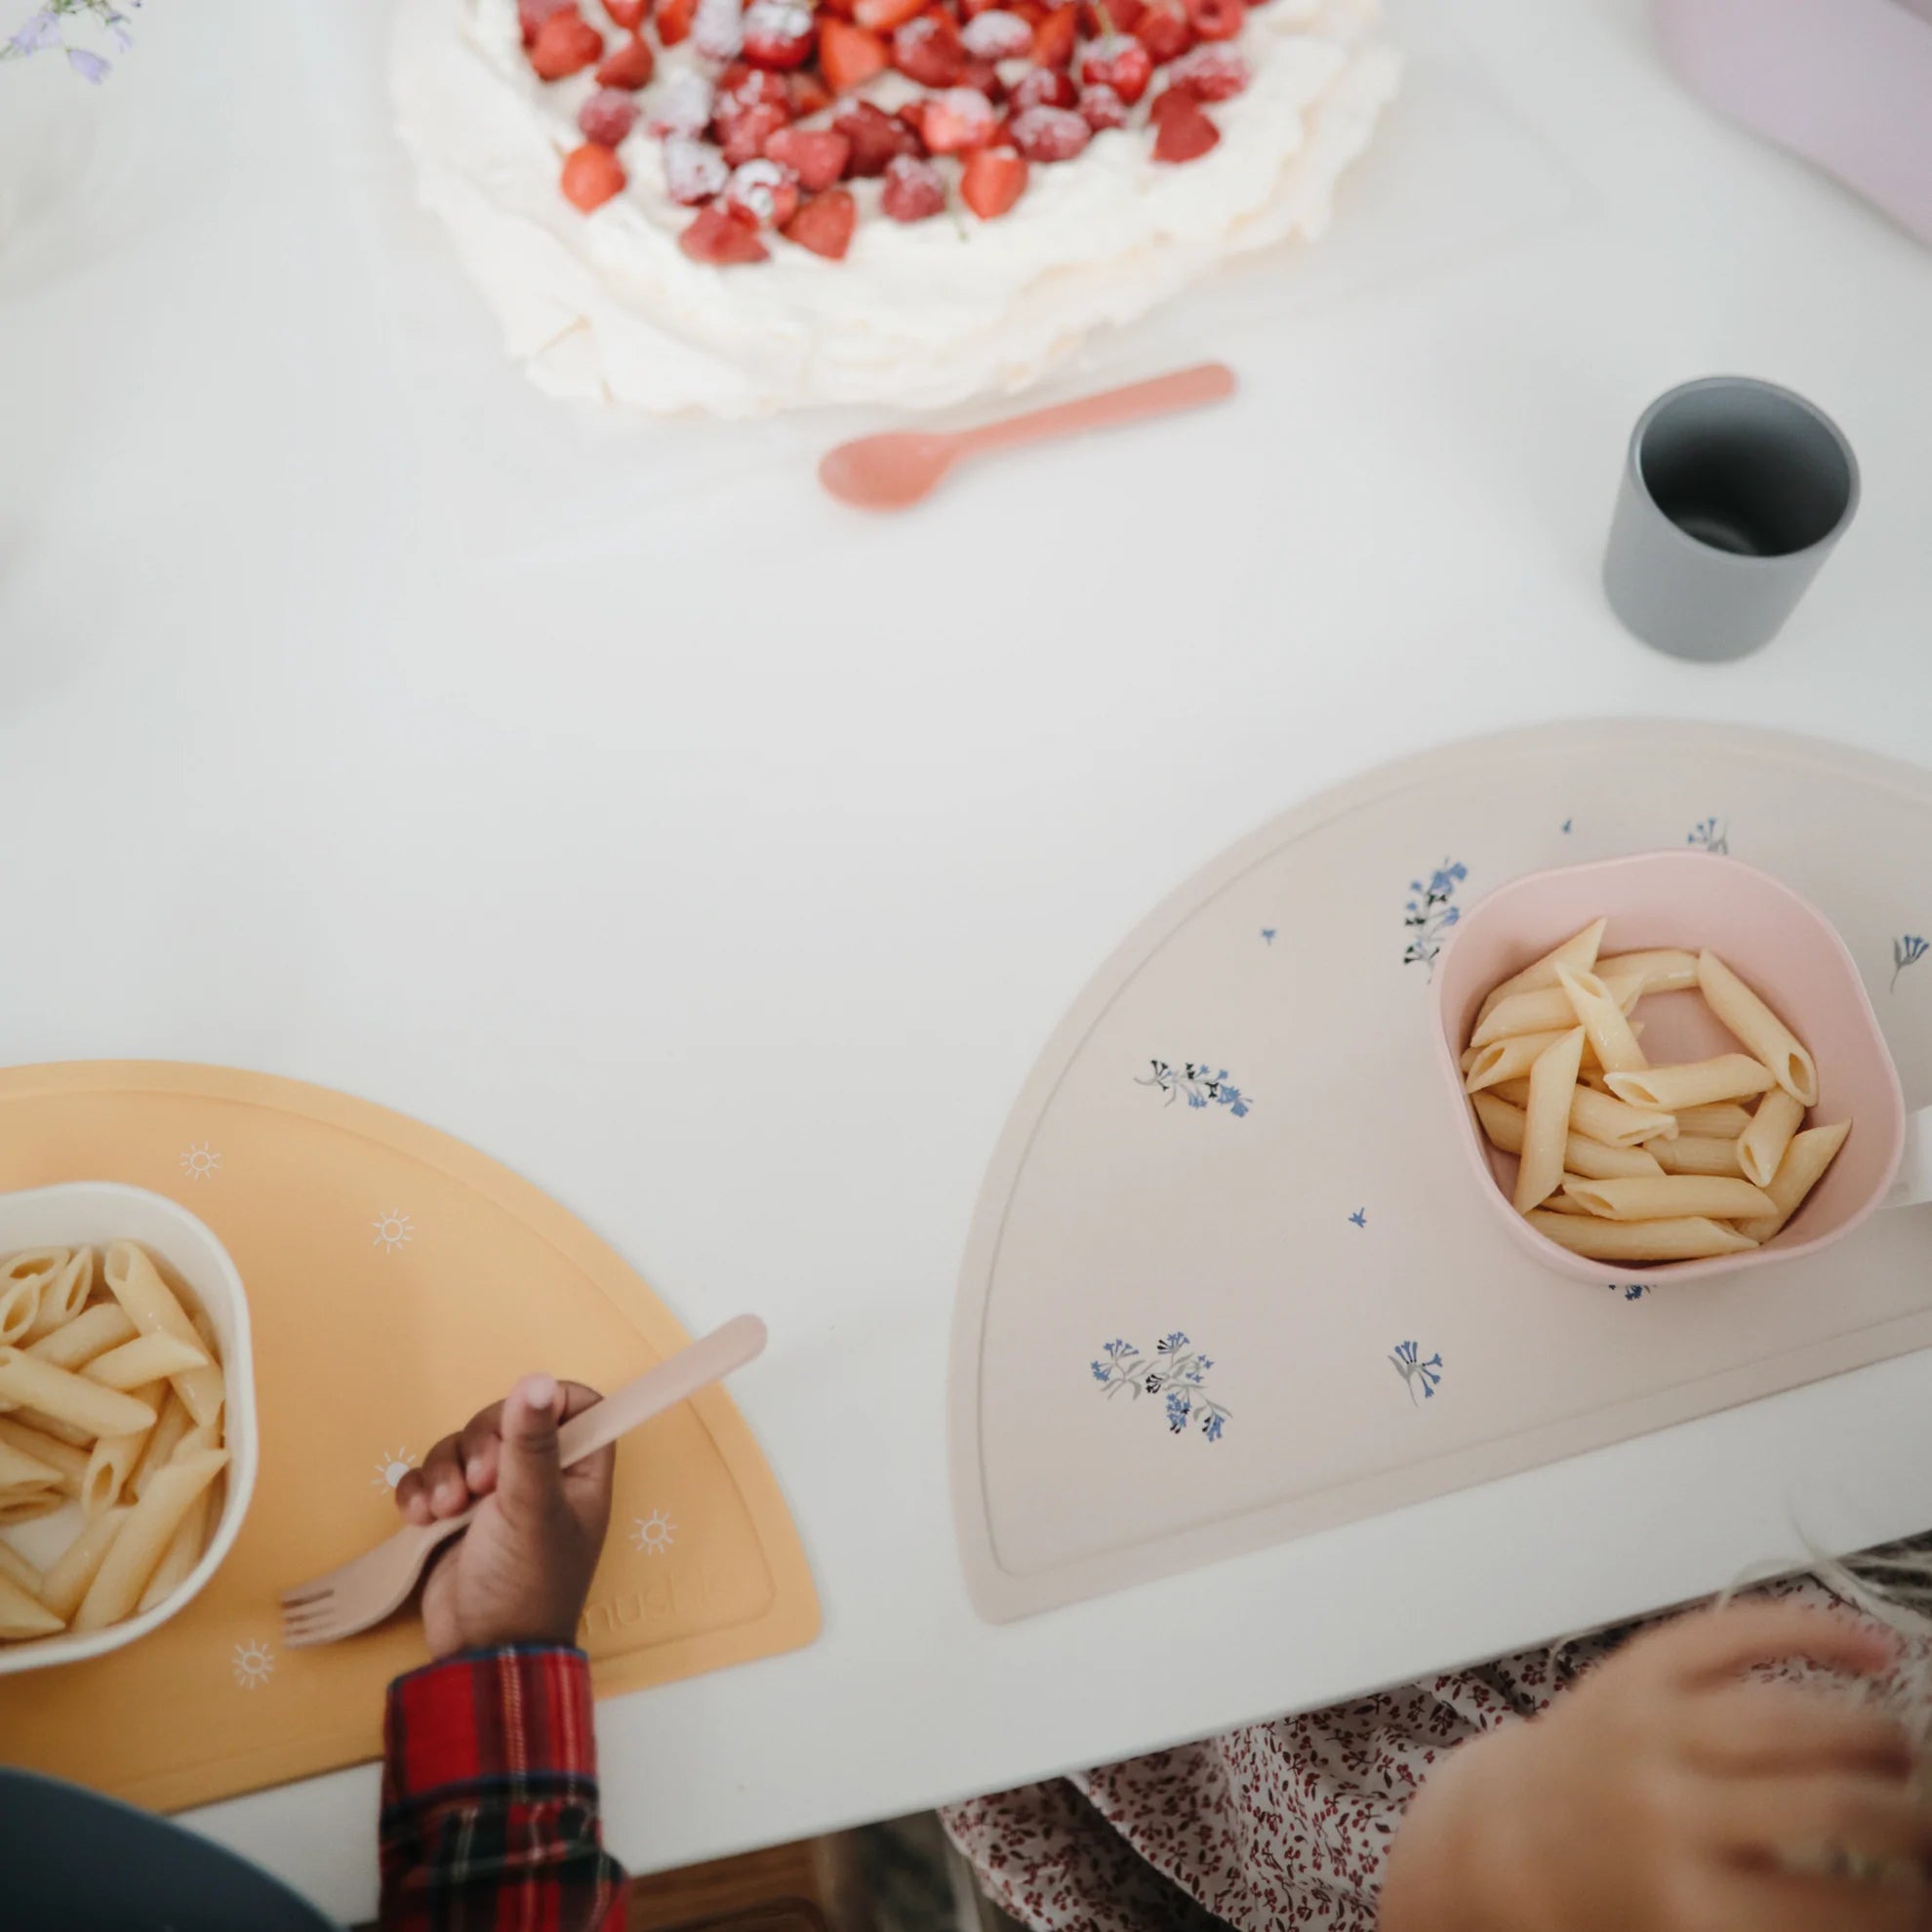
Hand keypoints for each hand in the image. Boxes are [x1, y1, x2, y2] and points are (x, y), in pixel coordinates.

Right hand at [393, 1375, 614, 1658]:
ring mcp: (494, 1495)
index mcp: (580, 1471)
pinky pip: (430, 1476)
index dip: (545, 1402)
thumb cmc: (526, 1586)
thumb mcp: (532, 1509)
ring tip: (447, 1511)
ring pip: (462, 1446)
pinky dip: (420, 1492)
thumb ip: (532, 1444)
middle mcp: (540, 1476)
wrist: (479, 1653)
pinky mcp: (452, 1515)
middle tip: (481, 1484)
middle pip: (507, 1418)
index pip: (576, 1404)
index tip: (519, 1420)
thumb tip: (536, 1379)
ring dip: (445, 1471)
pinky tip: (422, 1520)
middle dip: (480, 1444)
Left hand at [1381, 1603, 1928, 1931]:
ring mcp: (1650, 1725)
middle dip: (1903, 1817)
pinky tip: (1872, 1646)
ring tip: (1907, 1757)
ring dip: (1872, 1734)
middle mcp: (1668, 1808)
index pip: (1832, 1907)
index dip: (1904, 1907)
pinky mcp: (1637, 1667)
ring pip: (1791, 1716)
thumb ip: (1783, 1917)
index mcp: (1684, 1901)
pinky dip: (1810, 1628)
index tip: (1926, 1899)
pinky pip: (1734, 1631)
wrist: (1513, 1833)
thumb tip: (1888, 1906)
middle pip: (1825, 1802)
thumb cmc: (1608, 1894)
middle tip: (1927, 1825)